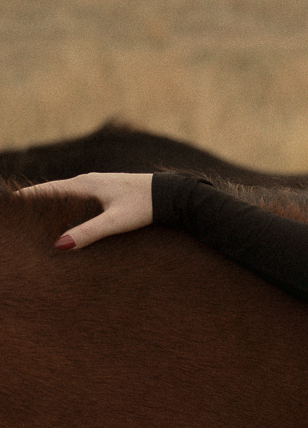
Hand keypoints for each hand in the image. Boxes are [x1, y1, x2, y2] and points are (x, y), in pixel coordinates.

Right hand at [18, 172, 154, 249]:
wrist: (171, 195)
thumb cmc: (144, 206)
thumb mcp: (114, 222)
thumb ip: (88, 233)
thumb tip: (59, 245)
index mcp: (84, 184)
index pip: (45, 190)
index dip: (26, 198)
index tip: (10, 207)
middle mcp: (87, 182)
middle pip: (53, 193)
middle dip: (35, 205)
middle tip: (18, 219)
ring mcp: (98, 186)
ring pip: (66, 197)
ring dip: (52, 208)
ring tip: (36, 223)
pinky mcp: (108, 193)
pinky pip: (79, 200)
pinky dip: (67, 209)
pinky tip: (67, 222)